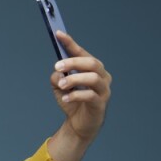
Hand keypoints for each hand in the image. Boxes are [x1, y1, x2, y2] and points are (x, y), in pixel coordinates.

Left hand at [50, 30, 111, 144]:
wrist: (79, 126)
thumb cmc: (72, 103)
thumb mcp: (60, 89)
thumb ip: (57, 78)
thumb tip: (57, 72)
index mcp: (92, 68)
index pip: (82, 52)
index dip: (71, 43)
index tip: (58, 34)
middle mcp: (102, 76)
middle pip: (91, 62)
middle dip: (73, 62)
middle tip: (58, 67)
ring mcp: (103, 90)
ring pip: (92, 78)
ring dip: (74, 79)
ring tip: (61, 85)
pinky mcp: (101, 104)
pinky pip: (90, 96)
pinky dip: (76, 95)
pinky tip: (65, 98)